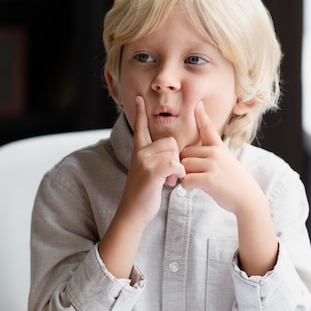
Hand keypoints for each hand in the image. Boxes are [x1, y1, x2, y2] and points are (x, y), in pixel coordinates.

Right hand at [120, 96, 184, 223]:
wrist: (133, 212)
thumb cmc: (143, 195)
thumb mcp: (147, 173)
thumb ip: (155, 160)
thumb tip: (171, 156)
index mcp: (138, 151)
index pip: (140, 128)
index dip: (140, 113)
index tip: (140, 98)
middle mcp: (140, 153)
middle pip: (169, 141)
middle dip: (175, 157)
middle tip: (169, 175)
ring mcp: (144, 161)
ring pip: (173, 151)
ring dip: (177, 167)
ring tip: (168, 181)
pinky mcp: (151, 171)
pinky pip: (174, 163)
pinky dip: (178, 173)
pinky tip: (171, 183)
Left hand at [180, 101, 260, 215]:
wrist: (247, 199)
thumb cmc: (233, 183)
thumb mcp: (226, 162)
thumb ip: (211, 155)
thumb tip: (192, 155)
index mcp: (219, 147)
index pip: (208, 128)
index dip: (201, 116)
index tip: (197, 103)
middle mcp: (215, 152)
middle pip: (185, 153)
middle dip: (184, 165)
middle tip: (191, 175)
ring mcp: (213, 164)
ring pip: (183, 165)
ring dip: (184, 176)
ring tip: (194, 182)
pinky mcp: (209, 179)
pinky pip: (186, 179)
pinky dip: (186, 186)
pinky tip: (193, 188)